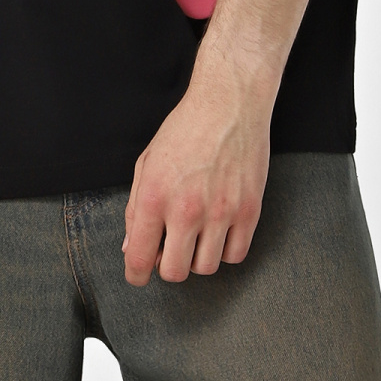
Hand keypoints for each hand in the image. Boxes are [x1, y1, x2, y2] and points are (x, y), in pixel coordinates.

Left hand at [122, 52, 272, 285]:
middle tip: (169, 249)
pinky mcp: (249, 210)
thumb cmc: (184, 131)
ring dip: (197, 258)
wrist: (228, 104)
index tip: (139, 275)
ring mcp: (221, 212)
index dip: (136, 275)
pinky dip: (225, 250)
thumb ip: (135, 210)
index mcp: (154, 198)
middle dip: (168, 266)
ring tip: (196, 235)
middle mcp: (187, 210)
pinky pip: (236, 255)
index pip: (140, 258)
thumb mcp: (146, 165)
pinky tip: (219, 231)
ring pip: (206, 268)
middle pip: (175, 272)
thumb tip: (132, 247)